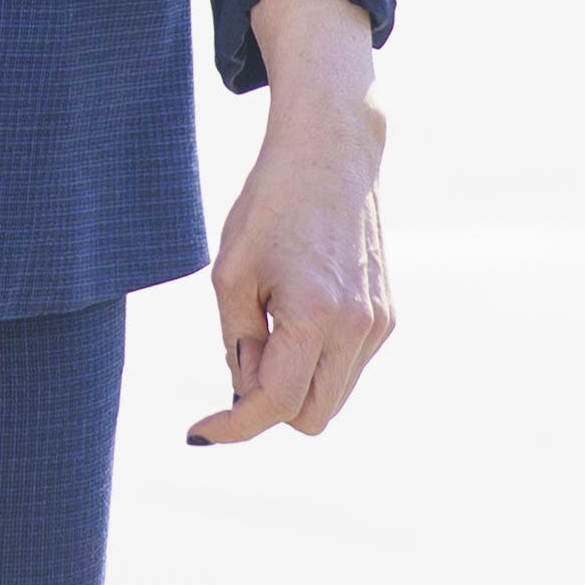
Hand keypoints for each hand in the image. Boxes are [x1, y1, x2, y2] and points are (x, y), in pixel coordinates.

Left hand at [192, 0, 394, 445]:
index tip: (198, 431)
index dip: (233, 425)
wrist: (331, 153)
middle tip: (240, 346)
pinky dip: (315, 360)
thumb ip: (236, 342)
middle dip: (266, 402)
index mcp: (315, 317)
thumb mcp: (231, 271)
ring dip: (292, 381)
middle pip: (307, 415)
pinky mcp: (387, 316)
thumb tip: (246, 397)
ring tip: (269, 317)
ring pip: (330, 397)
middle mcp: (358, 329)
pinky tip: (297, 308)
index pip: (273, 404)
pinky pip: (346, 367)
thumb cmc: (270, 206)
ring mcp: (379, 325)